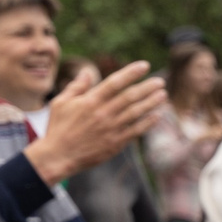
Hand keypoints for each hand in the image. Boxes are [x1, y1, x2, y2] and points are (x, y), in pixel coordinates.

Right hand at [26, 61, 167, 182]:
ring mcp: (111, 129)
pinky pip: (136, 131)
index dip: (131, 73)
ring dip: (151, 102)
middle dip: (147, 87)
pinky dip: (148, 123)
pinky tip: (157, 115)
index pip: (115, 82)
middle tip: (160, 81)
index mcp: (90, 101)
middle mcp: (103, 113)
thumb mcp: (60, 103)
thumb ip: (76, 87)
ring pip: (136, 112)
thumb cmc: (58, 128)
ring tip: (163, 94)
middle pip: (130, 96)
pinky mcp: (115, 143)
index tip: (144, 65)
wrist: (58, 156)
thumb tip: (86, 71)